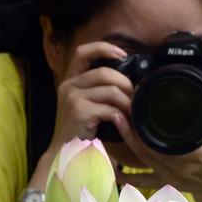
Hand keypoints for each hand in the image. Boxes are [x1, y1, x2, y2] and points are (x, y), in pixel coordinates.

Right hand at [47, 41, 132, 158]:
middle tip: (135, 97)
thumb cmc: (82, 130)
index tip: (122, 54)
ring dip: (127, 102)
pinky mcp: (79, 111)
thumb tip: (127, 80)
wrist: (65, 153)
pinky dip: (121, 116)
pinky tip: (122, 123)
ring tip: (131, 112)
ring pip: (111, 90)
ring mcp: (72, 97)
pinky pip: (109, 108)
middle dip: (125, 83)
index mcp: (70, 80)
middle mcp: (68, 85)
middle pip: (105, 72)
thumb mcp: (87, 104)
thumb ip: (99, 89)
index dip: (103, 48)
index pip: (82, 52)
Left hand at [111, 92, 201, 201]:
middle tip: (118, 112)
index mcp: (193, 153)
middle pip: (147, 149)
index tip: (135, 108)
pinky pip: (142, 180)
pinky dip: (127, 177)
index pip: (164, 140)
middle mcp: (178, 166)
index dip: (147, 127)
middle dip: (131, 131)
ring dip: (126, 144)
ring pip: (142, 160)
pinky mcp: (164, 182)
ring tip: (115, 126)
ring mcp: (169, 176)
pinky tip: (112, 170)